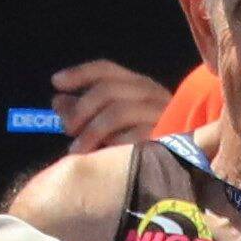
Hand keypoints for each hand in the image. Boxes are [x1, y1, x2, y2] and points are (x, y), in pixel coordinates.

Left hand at [49, 58, 175, 152]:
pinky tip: (103, 157)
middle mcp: (153, 95)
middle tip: (67, 128)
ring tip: (77, 150)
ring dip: (91, 130)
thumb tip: (57, 101)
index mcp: (140, 87)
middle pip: (109, 89)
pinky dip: (112, 145)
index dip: (80, 74)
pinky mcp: (167, 139)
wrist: (185, 170)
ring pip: (119, 111)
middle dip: (82, 108)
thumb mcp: (109, 126)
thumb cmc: (141, 145)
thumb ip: (84, 113)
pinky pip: (132, 137)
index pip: (107, 70)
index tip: (55, 83)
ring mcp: (162, 115)